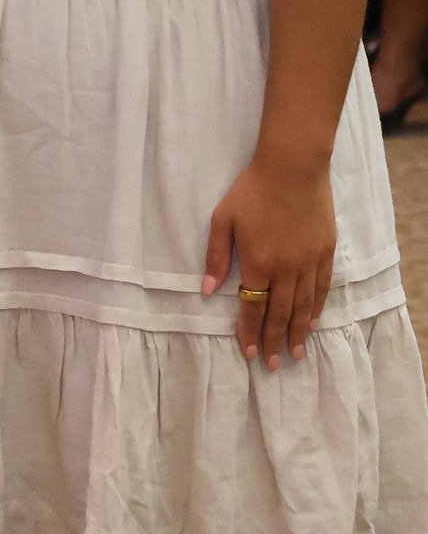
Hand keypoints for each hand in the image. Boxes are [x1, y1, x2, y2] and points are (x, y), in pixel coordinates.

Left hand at [203, 152, 336, 367]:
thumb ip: (216, 256)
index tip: (248, 352)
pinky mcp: (325, 252)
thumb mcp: (222, 219)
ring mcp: (309, 262)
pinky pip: (322, 289)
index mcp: (259, 262)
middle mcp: (286, 269)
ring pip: (304, 306)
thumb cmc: (252, 191)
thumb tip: (208, 290)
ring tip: (294, 353)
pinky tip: (313, 323)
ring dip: (297, 332)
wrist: (293, 168)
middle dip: (273, 340)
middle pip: (280, 313)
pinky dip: (317, 309)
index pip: (253, 306)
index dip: (250, 331)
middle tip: (271, 364)